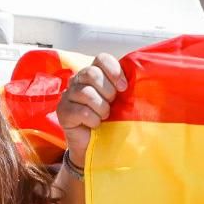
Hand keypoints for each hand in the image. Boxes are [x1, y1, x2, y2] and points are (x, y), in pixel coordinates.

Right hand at [57, 53, 127, 168]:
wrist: (95, 144)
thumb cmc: (109, 120)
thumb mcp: (120, 101)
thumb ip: (123, 87)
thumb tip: (141, 78)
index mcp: (93, 72)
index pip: (101, 59)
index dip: (114, 71)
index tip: (124, 88)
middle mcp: (78, 80)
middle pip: (92, 73)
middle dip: (108, 91)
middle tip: (112, 104)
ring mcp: (68, 95)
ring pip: (86, 93)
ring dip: (101, 108)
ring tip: (104, 116)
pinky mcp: (63, 111)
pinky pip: (81, 111)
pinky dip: (93, 119)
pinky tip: (95, 124)